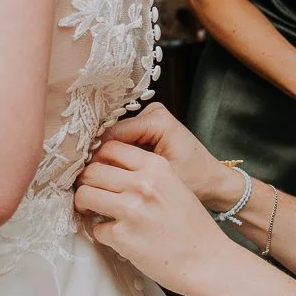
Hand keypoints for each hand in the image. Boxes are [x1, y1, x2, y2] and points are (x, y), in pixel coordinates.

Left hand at [74, 139, 233, 295]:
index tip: (99, 171)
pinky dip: (103, 233)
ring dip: (85, 204)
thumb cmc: (192, 226)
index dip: (99, 160)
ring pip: (85, 195)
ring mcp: (130, 210)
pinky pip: (95, 228)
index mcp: (157, 167)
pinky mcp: (122, 236)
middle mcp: (142, 184)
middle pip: (92, 171)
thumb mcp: (174, 185)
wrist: (207, 261)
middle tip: (92, 193)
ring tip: (94, 211)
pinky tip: (118, 236)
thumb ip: (145, 174)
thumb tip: (109, 170)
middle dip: (87, 182)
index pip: (111, 148)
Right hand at [89, 102, 230, 206]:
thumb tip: (92, 171)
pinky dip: (118, 158)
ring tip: (98, 182)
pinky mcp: (149, 127)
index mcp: (157, 120)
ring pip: (115, 139)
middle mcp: (153, 112)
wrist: (214, 182)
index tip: (80, 179)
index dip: (96, 158)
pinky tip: (112, 176)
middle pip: (112, 135)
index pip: (113, 135)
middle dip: (100, 159)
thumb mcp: (160, 179)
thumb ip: (128, 171)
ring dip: (107, 159)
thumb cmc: (195, 182)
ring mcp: (151, 117)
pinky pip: (124, 141)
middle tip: (85, 183)